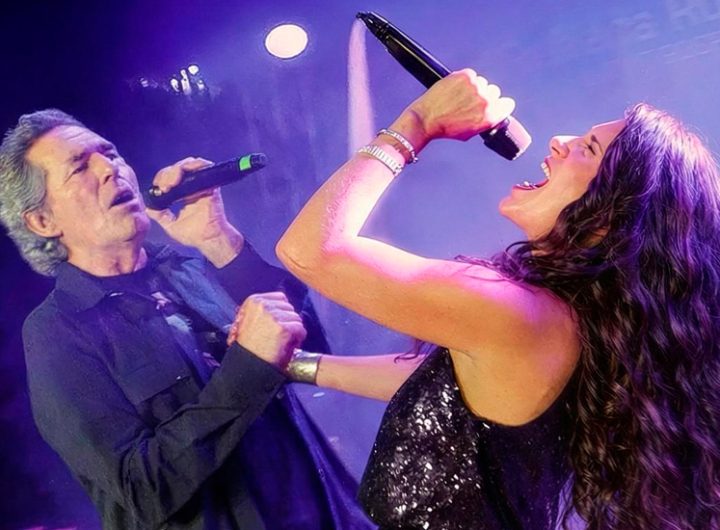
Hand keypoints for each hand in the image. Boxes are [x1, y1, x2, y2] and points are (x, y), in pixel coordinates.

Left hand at [145, 157, 242, 265]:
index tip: (158, 189)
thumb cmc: (194, 235)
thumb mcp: (170, 225)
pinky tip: (181, 178)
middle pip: (177, 168)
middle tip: (163, 187)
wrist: (209, 240)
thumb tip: (148, 207)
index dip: (162, 179)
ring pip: (187, 164)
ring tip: (170, 183)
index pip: (170, 177)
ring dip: (176, 170)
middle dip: (166, 174)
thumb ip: (159, 215)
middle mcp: (193, 186)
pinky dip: (192, 166)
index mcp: (184, 194)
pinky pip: (203, 166)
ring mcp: (202, 184)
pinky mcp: (210, 185)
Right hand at [226, 292, 306, 369]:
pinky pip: (301, 330)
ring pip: (296, 318)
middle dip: (288, 322)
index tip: (278, 324)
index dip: (282, 312)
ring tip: (283, 343)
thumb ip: (259, 312)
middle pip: (289, 308)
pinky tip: (289, 347)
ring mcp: (274, 316)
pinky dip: (298, 339)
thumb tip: (276, 305)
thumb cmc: (246, 348)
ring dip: (293, 331)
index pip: (280, 298)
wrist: (246, 366)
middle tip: (281, 336)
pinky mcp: (284, 328)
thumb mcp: (245, 323)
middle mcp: (264, 305)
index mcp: (253, 301)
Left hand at [388, 69, 515, 150]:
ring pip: (482, 82)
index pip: (507, 104)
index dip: (500, 105)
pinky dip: (463, 80)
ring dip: (473, 87)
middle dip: (485, 96)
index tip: (495, 105)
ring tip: (458, 97)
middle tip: (469, 102)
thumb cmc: (446, 128)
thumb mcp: (471, 132)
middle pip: (494, 92)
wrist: (426, 119)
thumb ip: (486, 121)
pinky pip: (470, 75)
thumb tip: (493, 112)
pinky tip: (454, 89)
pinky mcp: (465, 75)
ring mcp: (476, 86)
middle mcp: (486, 100)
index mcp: (491, 116)